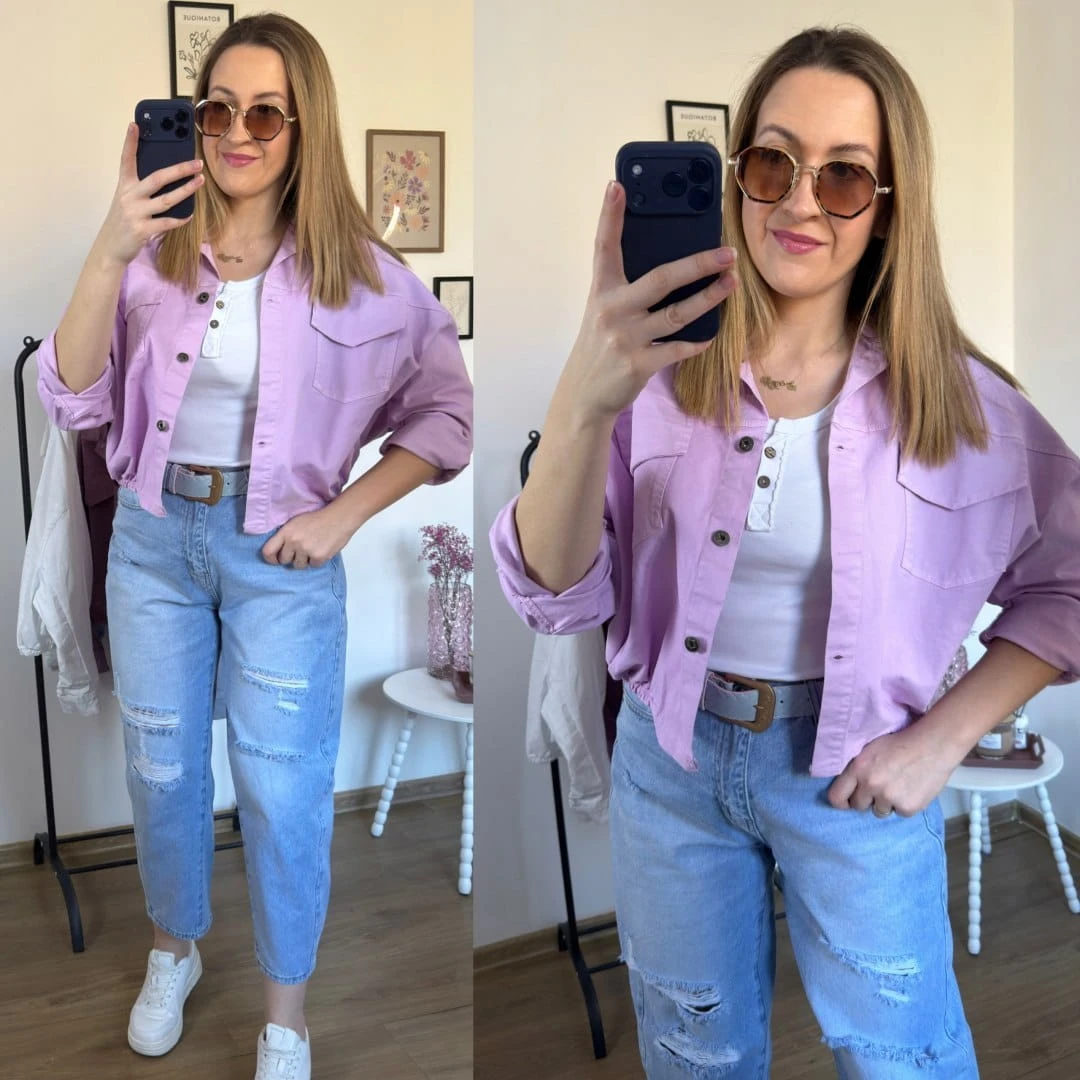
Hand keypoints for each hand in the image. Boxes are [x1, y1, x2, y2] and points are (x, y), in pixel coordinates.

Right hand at [93, 123, 204, 266]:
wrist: (111, 247)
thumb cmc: (124, 220)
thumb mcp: (127, 200)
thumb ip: (141, 188)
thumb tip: (166, 176)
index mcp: (124, 185)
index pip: (126, 159)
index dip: (130, 142)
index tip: (135, 124)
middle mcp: (129, 196)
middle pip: (157, 178)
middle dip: (179, 169)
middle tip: (197, 163)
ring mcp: (136, 213)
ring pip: (166, 200)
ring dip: (186, 190)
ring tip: (200, 181)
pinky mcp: (142, 229)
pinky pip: (166, 222)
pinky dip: (179, 219)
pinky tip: (190, 214)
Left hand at [261, 505, 355, 568]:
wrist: (339, 518)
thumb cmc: (319, 518)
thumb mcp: (296, 522)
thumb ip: (285, 536)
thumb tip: (279, 551)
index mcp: (286, 532)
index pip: (268, 551)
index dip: (271, 558)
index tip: (276, 559)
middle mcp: (294, 542)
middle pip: (284, 560)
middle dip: (291, 557)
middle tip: (301, 550)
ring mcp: (306, 550)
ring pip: (299, 565)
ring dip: (305, 560)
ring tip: (312, 548)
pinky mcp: (318, 557)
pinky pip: (313, 566)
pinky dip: (317, 560)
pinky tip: (321, 549)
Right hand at [559, 181, 739, 421]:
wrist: (584, 395)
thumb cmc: (600, 347)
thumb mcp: (604, 313)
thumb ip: (627, 290)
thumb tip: (671, 268)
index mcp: (602, 292)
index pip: (604, 247)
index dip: (609, 216)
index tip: (616, 186)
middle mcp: (613, 310)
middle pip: (662, 279)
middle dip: (699, 263)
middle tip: (728, 253)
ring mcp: (626, 338)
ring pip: (678, 313)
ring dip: (710, 297)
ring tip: (731, 283)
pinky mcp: (639, 364)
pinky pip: (678, 348)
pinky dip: (697, 341)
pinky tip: (710, 334)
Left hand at [827, 722, 965, 818]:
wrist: (934, 745)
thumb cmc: (902, 742)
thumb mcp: (870, 748)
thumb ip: (857, 768)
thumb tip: (848, 784)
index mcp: (858, 768)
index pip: (836, 797)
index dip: (841, 801)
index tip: (847, 802)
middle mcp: (870, 785)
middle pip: (859, 805)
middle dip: (867, 799)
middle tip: (879, 788)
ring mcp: (889, 798)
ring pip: (879, 811)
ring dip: (885, 803)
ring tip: (897, 786)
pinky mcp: (907, 807)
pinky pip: (899, 813)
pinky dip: (904, 805)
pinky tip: (911, 789)